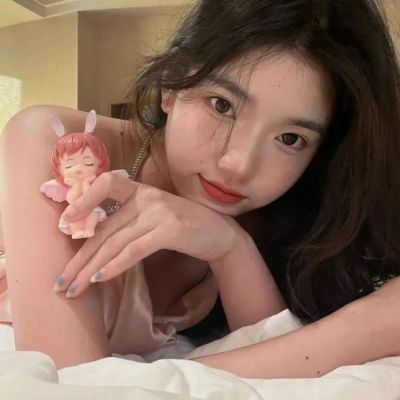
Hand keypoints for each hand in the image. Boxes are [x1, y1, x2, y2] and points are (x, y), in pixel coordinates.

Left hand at [53, 171, 243, 297]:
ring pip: (115, 242)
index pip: (105, 184)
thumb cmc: (185, 226)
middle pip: (104, 229)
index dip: (83, 201)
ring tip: (74, 289)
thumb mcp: (154, 215)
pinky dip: (116, 266)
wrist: (220, 233)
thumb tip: (95, 243)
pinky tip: (101, 279)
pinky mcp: (170, 230)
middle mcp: (147, 197)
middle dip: (79, 259)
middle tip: (61, 282)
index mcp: (140, 190)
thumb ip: (129, 220)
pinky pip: (135, 250)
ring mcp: (158, 212)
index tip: (63, 224)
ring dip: (91, 269)